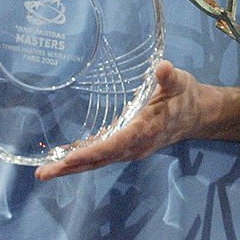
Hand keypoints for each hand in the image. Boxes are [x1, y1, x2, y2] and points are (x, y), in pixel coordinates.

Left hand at [35, 61, 202, 180]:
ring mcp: (130, 149)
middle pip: (100, 159)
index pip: (117, 143)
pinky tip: (61, 160)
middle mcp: (136, 145)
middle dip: (72, 166)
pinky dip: (81, 160)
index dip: (93, 152)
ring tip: (44, 171)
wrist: (197, 115)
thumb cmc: (185, 96)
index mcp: (146, 129)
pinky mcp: (126, 147)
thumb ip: (169, 77)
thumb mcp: (180, 82)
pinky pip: (101, 156)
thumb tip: (162, 67)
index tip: (70, 158)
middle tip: (43, 173)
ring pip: (98, 161)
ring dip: (71, 167)